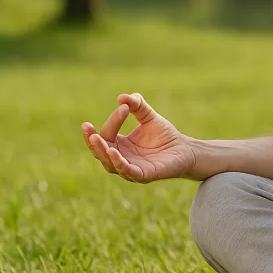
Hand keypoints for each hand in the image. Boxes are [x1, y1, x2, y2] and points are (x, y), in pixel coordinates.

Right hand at [81, 93, 196, 182]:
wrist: (185, 149)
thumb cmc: (165, 135)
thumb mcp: (149, 116)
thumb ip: (137, 105)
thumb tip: (121, 97)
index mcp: (120, 146)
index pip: (107, 134)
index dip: (112, 120)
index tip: (123, 106)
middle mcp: (121, 159)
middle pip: (99, 151)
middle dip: (92, 140)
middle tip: (86, 127)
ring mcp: (131, 169)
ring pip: (109, 163)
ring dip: (101, 151)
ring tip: (95, 138)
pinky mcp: (143, 175)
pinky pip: (127, 171)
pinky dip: (118, 162)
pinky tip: (113, 151)